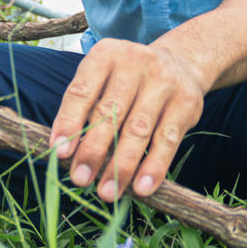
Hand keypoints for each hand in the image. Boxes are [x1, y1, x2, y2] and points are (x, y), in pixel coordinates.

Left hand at [49, 39, 207, 200]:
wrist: (180, 62)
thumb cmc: (127, 79)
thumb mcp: (103, 79)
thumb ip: (84, 109)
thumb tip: (66, 154)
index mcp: (105, 55)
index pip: (81, 91)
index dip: (68, 123)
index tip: (59, 153)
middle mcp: (135, 62)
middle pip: (110, 113)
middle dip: (93, 150)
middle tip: (80, 179)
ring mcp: (163, 81)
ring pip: (138, 130)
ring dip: (121, 166)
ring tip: (107, 192)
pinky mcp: (187, 103)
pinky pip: (167, 140)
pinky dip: (153, 166)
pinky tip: (141, 188)